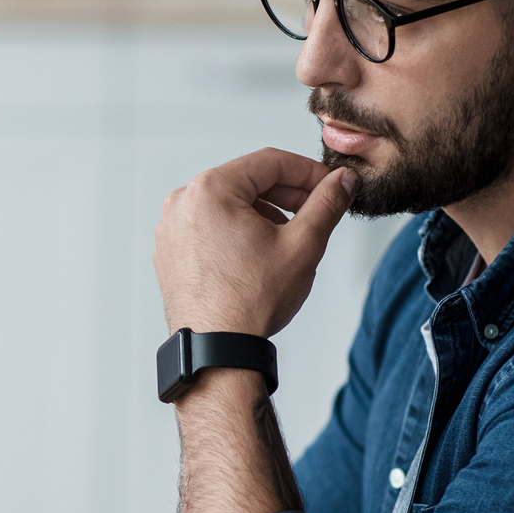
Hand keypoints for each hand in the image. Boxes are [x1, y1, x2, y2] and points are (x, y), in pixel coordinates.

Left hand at [154, 149, 353, 337]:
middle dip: (287, 194)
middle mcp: (182, 203)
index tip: (331, 184)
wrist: (216, 351)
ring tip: (289, 240)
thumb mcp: (302, 245)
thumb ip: (327, 204)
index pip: (269, 162)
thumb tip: (342, 182)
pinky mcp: (171, 253)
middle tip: (317, 210)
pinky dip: (238, 232)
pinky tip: (260, 256)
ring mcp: (172, 229)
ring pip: (229, 205)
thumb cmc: (250, 302)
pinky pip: (210, 227)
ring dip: (264, 214)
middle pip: (247, 181)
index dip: (309, 171)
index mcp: (209, 190)